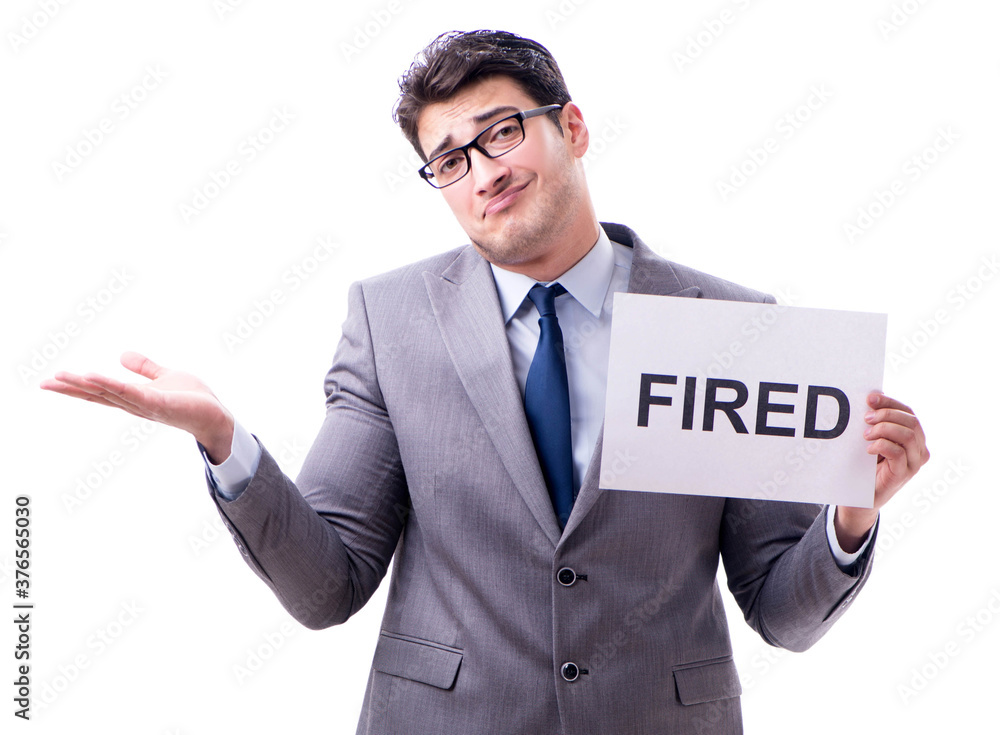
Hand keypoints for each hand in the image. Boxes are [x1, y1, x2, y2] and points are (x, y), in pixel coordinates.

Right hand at [39, 351, 234, 462]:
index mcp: (134, 397)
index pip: (99, 392)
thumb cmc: (193, 399)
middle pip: (98, 395)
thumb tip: (121, 354)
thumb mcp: (165, 376)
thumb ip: (145, 368)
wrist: (217, 415)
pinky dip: (115, 385)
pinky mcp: (162, 404)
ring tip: (63, 376)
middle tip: (43, 382)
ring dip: (86, 384)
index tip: (49, 381)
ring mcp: (147, 405)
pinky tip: (98, 377)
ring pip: (111, 393)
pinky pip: (135, 393)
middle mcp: (135, 404)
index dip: (74, 387)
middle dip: (71, 388)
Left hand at [834, 391, 928, 550]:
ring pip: (908, 435)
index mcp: (914, 437)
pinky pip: (898, 453)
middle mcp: (919, 449)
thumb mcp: (873, 440)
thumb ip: (876, 424)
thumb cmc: (867, 466)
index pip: (908, 412)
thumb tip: (870, 400)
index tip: (870, 398)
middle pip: (911, 421)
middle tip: (865, 418)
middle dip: (886, 415)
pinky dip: (882, 445)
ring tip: (865, 435)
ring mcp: (914, 463)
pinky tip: (869, 449)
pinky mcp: (904, 474)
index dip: (890, 403)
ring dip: (884, 429)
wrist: (861, 497)